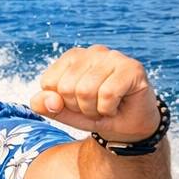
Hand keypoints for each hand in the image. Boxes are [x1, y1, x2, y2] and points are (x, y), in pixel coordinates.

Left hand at [29, 46, 160, 143]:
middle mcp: (91, 52)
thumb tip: (48, 101)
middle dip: (78, 107)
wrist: (129, 126)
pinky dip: (108, 109)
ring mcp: (113, 57)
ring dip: (94, 110)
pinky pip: (107, 94)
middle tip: (94, 107)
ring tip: (104, 107)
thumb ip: (46, 106)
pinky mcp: (132, 67)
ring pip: (86, 91)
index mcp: (71, 57)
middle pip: (67, 88)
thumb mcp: (64, 113)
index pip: (49, 82)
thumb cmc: (95, 113)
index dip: (61, 102)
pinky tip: (117, 105)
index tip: (78, 102)